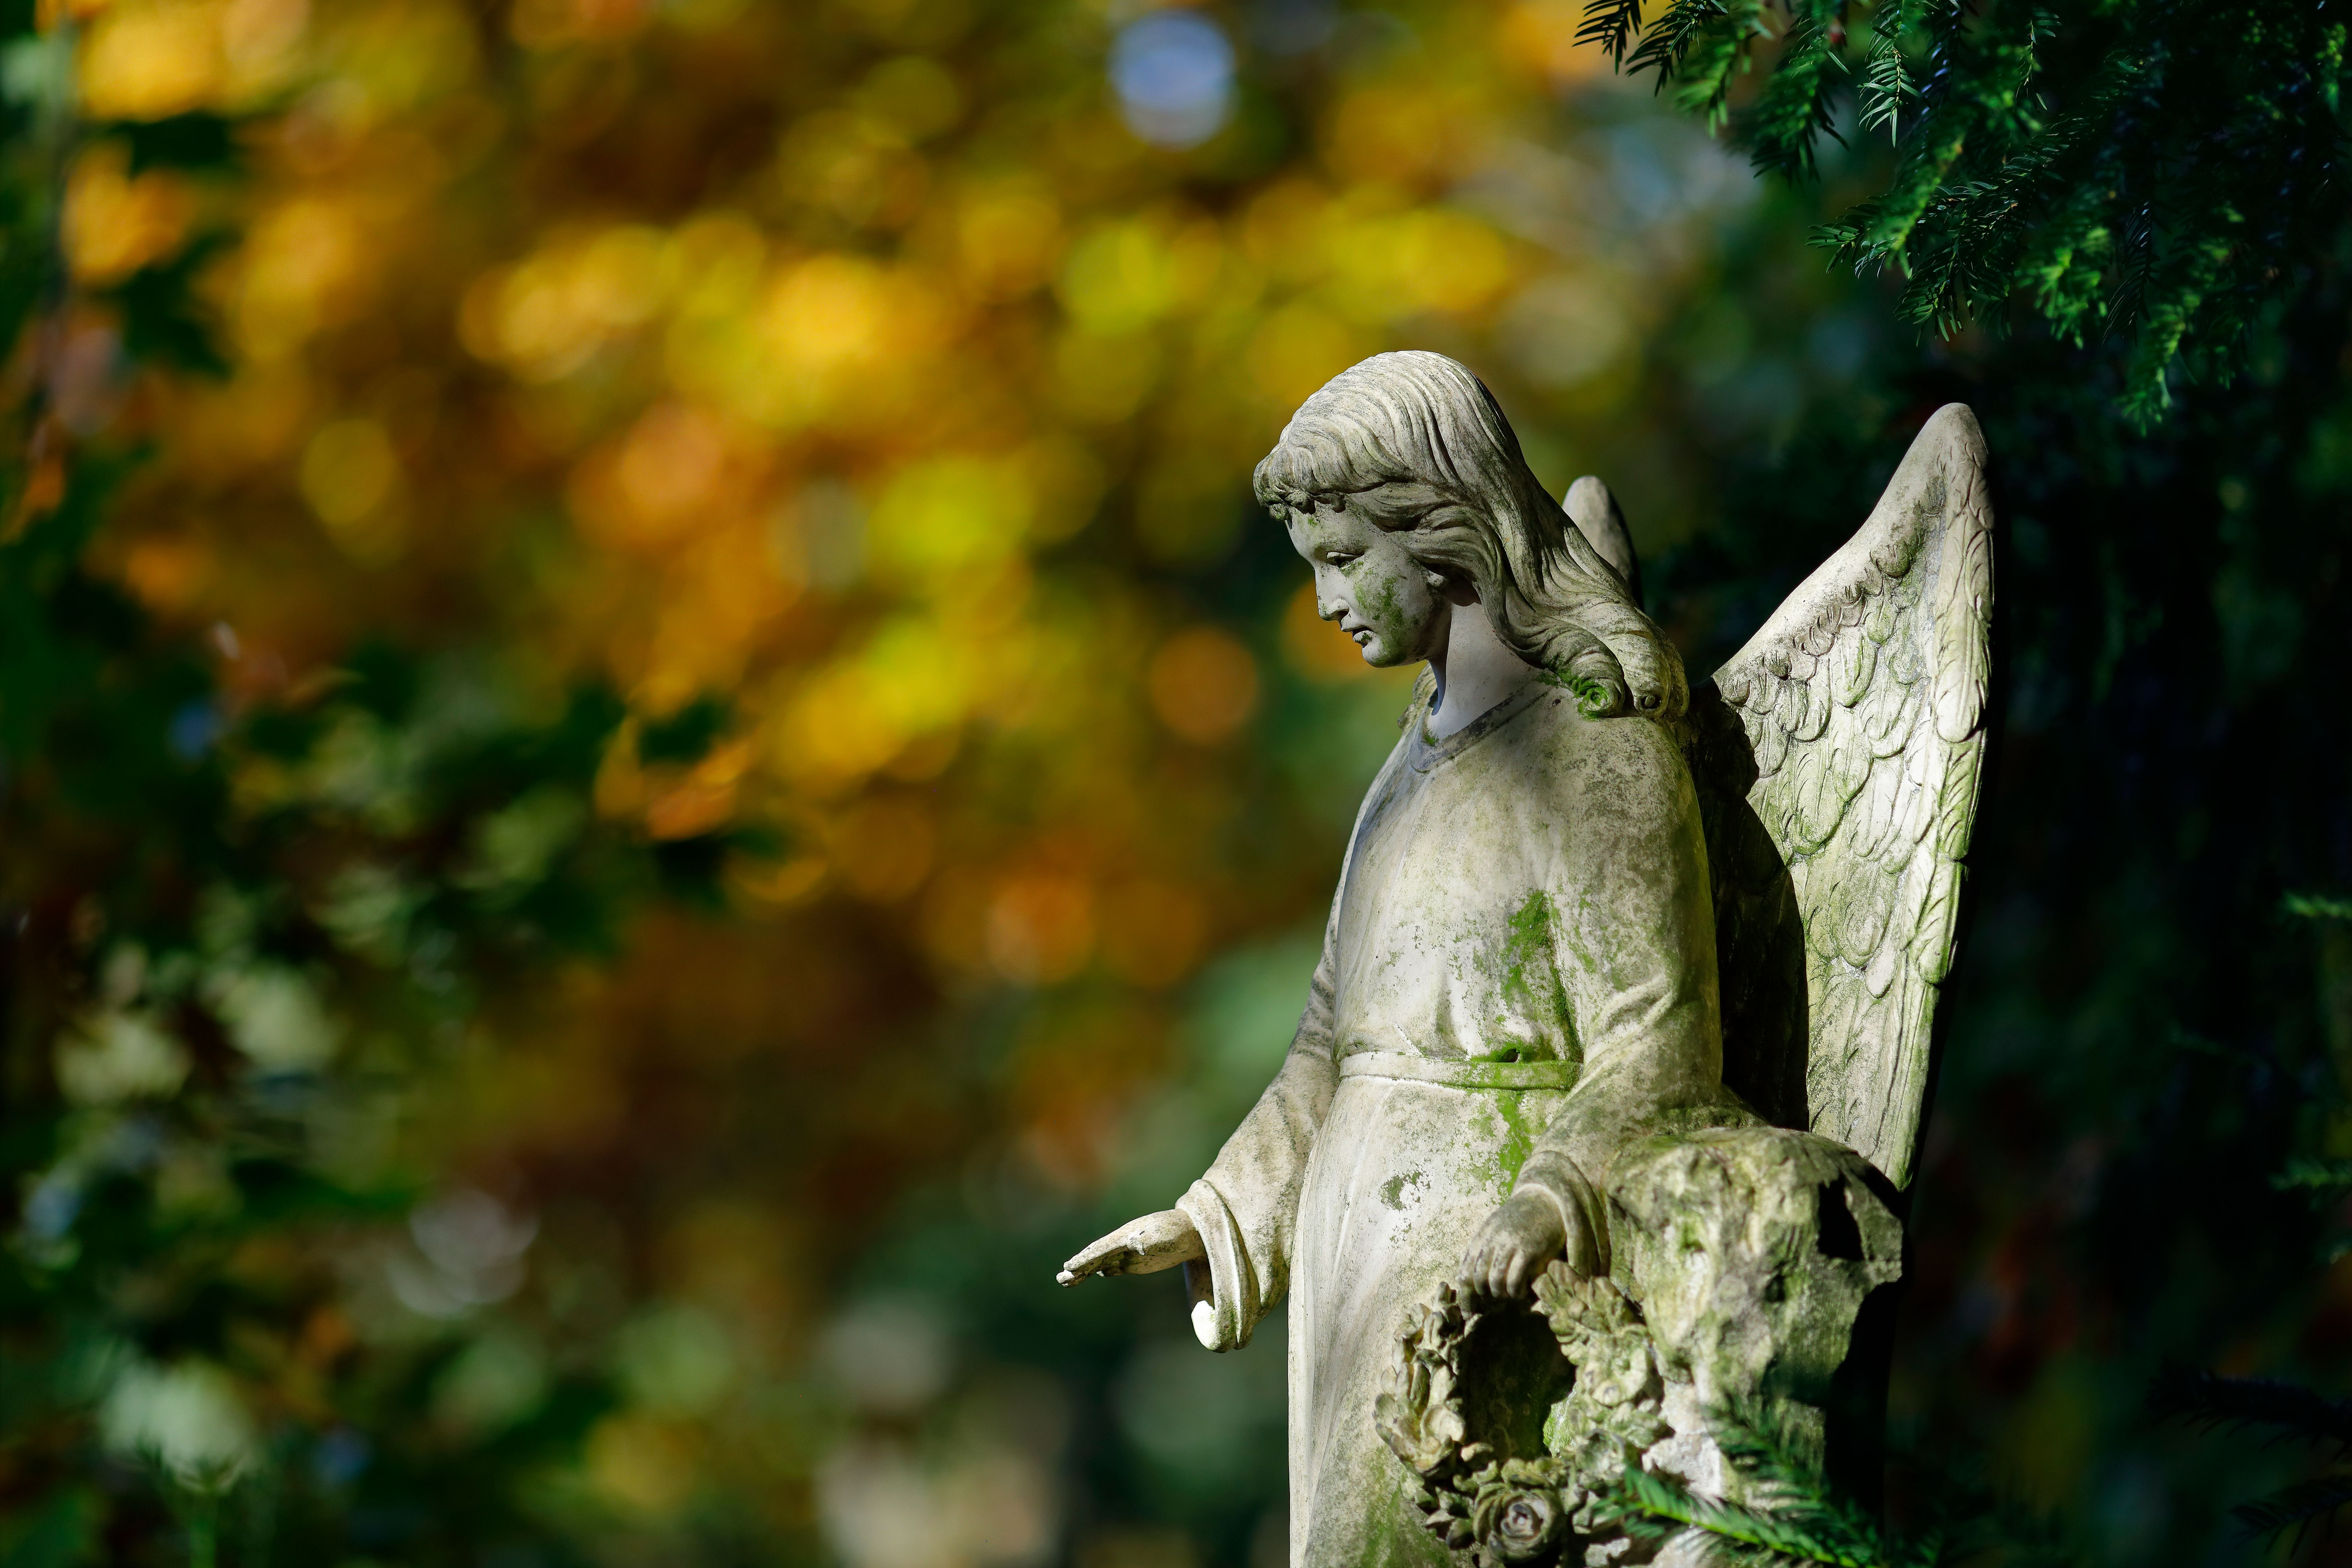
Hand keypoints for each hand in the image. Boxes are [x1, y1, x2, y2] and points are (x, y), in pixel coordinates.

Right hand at [1057, 1209, 1203, 1285]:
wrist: (1194, 1233)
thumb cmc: (1179, 1232)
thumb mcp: (1166, 1236)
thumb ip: (1151, 1239)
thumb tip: (1136, 1243)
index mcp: (1127, 1235)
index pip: (1102, 1249)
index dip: (1086, 1258)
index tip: (1070, 1266)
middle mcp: (1123, 1243)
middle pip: (1096, 1256)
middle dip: (1079, 1266)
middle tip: (1061, 1277)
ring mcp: (1128, 1252)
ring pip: (1101, 1262)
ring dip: (1084, 1270)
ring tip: (1066, 1280)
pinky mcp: (1136, 1260)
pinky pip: (1114, 1265)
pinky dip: (1101, 1269)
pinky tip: (1094, 1274)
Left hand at [1459, 1189, 1585, 1297]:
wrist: (1546, 1200)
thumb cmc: (1520, 1220)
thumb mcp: (1495, 1229)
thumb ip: (1484, 1250)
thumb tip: (1471, 1281)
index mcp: (1481, 1237)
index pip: (1465, 1271)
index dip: (1465, 1295)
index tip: (1468, 1310)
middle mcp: (1492, 1241)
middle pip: (1478, 1279)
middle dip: (1484, 1296)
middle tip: (1494, 1302)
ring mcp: (1510, 1245)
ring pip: (1495, 1281)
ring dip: (1501, 1295)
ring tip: (1508, 1295)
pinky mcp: (1529, 1251)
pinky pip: (1515, 1280)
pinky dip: (1516, 1292)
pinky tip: (1521, 1292)